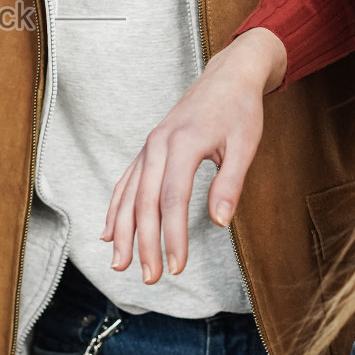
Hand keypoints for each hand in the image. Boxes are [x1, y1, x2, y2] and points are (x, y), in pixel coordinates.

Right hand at [102, 29, 286, 281]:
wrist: (227, 75)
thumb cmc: (240, 110)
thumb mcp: (245, 145)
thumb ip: (230, 183)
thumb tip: (219, 222)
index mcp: (182, 144)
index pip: (173, 199)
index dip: (173, 236)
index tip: (177, 267)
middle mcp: (158, 145)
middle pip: (144, 201)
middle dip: (144, 243)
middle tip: (150, 278)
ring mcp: (149, 146)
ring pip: (128, 194)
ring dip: (122, 231)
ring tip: (120, 264)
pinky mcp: (148, 149)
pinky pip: (126, 181)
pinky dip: (116, 208)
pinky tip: (109, 231)